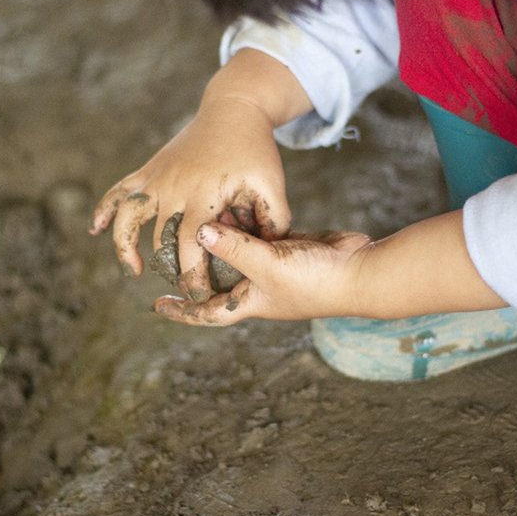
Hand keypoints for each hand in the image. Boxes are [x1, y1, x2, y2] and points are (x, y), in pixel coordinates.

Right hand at [89, 104, 290, 299]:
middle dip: (169, 270)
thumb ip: (274, 221)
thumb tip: (268, 254)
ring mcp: (157, 178)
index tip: (199, 297)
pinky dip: (104, 210)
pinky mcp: (148, 170)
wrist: (233, 109)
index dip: (192, 276)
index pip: (191, 246)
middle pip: (160, 240)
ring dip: (123, 245)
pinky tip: (96, 229)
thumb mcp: (273, 185)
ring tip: (134, 270)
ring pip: (126, 216)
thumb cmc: (255, 150)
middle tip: (184, 291)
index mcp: (204, 195)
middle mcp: (173, 188)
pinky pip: (119, 190)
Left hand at [152, 222, 372, 324]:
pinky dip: (246, 223)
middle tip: (169, 247)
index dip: (182, 309)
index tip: (157, 304)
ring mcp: (273, 266)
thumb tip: (198, 232)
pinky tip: (234, 204)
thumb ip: (233, 248)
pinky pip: (259, 236)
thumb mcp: (267, 265)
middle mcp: (257, 285)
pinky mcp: (288, 247)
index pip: (207, 310)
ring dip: (220, 237)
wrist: (359, 270)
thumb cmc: (315, 280)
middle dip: (196, 265)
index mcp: (249, 300)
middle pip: (217, 277)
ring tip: (197, 217)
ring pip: (237, 252)